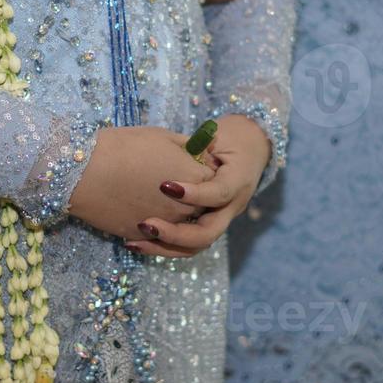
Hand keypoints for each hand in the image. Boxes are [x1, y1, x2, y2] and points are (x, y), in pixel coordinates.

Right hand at [69, 126, 215, 243]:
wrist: (85, 172)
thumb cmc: (124, 147)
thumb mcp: (162, 137)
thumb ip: (188, 148)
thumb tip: (199, 151)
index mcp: (197, 179)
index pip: (212, 179)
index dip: (202, 170)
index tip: (190, 163)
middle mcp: (188, 206)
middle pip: (202, 206)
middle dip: (193, 196)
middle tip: (173, 182)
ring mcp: (167, 225)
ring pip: (181, 225)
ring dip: (174, 215)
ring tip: (154, 197)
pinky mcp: (144, 236)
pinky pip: (157, 237)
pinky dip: (153, 228)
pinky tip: (140, 212)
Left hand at [126, 115, 270, 258]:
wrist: (248, 151)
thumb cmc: (229, 138)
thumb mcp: (219, 134)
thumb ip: (201, 144)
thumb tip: (182, 147)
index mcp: (238, 182)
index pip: (219, 194)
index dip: (194, 194)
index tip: (164, 186)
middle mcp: (231, 207)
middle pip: (207, 234)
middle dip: (175, 234)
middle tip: (145, 224)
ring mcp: (219, 220)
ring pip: (195, 246)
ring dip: (163, 247)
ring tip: (134, 242)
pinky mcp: (206, 225)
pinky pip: (186, 244)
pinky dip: (162, 246)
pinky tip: (135, 242)